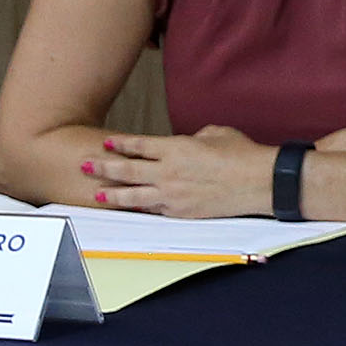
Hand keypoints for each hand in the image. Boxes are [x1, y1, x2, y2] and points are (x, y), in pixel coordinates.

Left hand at [82, 126, 275, 218]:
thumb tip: (187, 143)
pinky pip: (154, 209)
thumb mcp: (215, 133)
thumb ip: (193, 138)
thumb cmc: (242, 154)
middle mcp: (168, 172)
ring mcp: (173, 195)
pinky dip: (141, 208)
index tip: (108, 144)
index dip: (120, 144)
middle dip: (103, 167)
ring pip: (133, 196)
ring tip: (98, 194)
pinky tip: (132, 208)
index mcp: (176, 148)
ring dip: (113, 194)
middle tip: (86, 165)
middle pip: (127, 170)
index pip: (139, 145)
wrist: (259, 181)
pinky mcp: (181, 212)